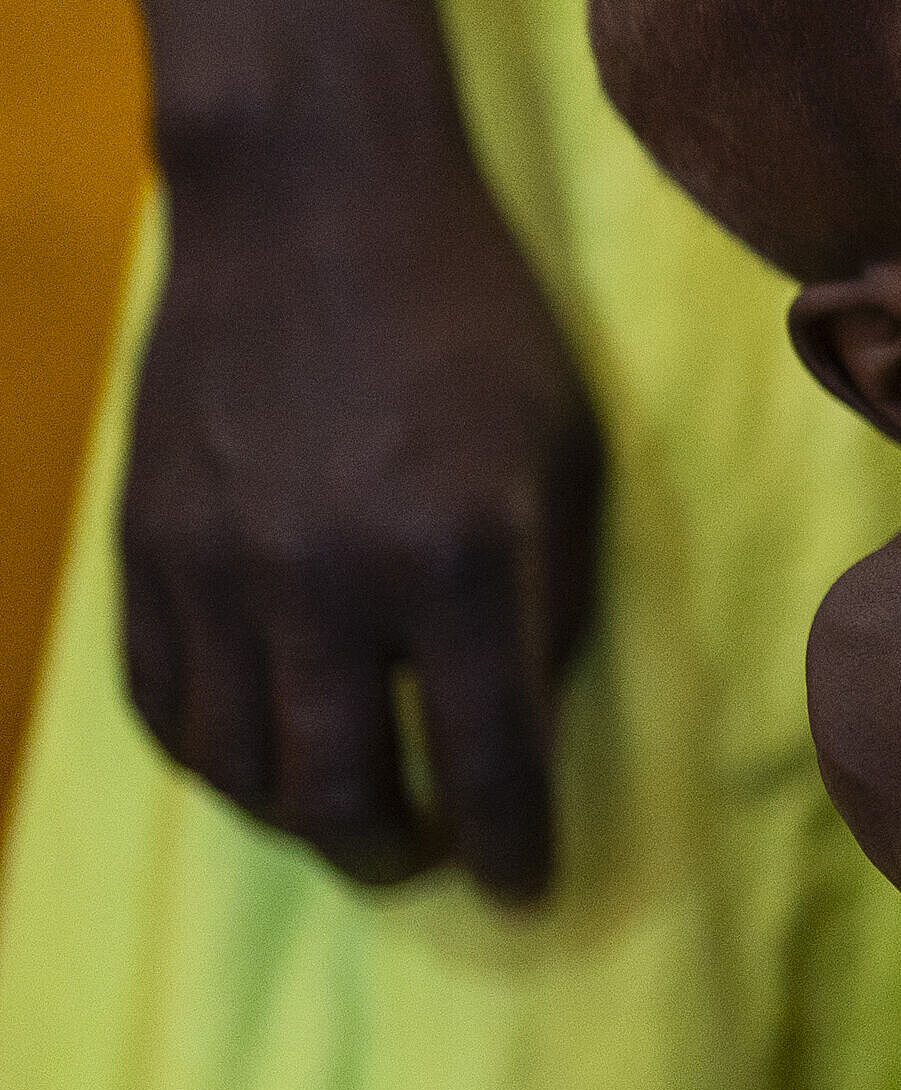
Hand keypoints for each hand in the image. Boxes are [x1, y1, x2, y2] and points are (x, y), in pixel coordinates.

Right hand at [123, 151, 602, 896]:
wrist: (315, 207)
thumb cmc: (476, 327)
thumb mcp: (565, 456)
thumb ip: (548, 599)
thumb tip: (518, 730)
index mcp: (460, 557)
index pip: (485, 761)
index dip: (510, 845)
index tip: (525, 883)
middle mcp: (330, 579)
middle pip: (340, 796)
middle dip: (394, 853)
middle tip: (430, 852)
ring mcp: (219, 566)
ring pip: (239, 769)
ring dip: (300, 817)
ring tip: (353, 811)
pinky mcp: (146, 544)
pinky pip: (162, 704)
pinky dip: (214, 756)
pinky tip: (263, 753)